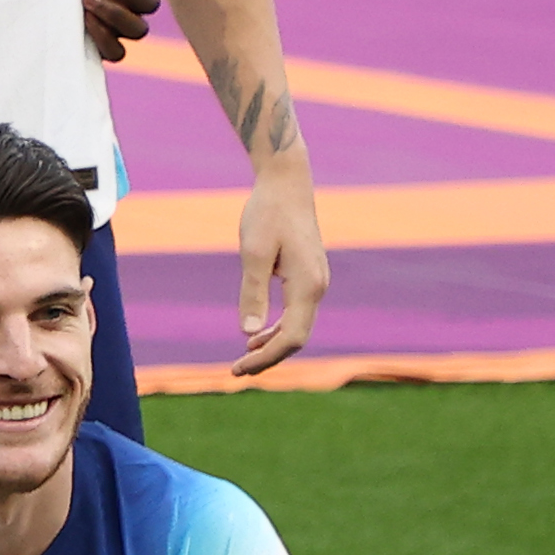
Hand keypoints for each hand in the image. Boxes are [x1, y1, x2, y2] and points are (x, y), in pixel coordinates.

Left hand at [230, 150, 327, 375]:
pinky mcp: (309, 275)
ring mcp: (317, 281)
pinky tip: (256, 334)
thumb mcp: (253, 253)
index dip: (266, 358)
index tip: (238, 369)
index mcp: (307, 285)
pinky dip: (278, 327)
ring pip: (299, 325)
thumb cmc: (267, 213)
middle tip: (236, 371)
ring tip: (243, 357)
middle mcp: (318, 287)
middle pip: (297, 337)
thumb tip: (247, 332)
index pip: (291, 337)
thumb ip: (252, 292)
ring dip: (273, 344)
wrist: (286, 183)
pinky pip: (298, 312)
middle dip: (269, 357)